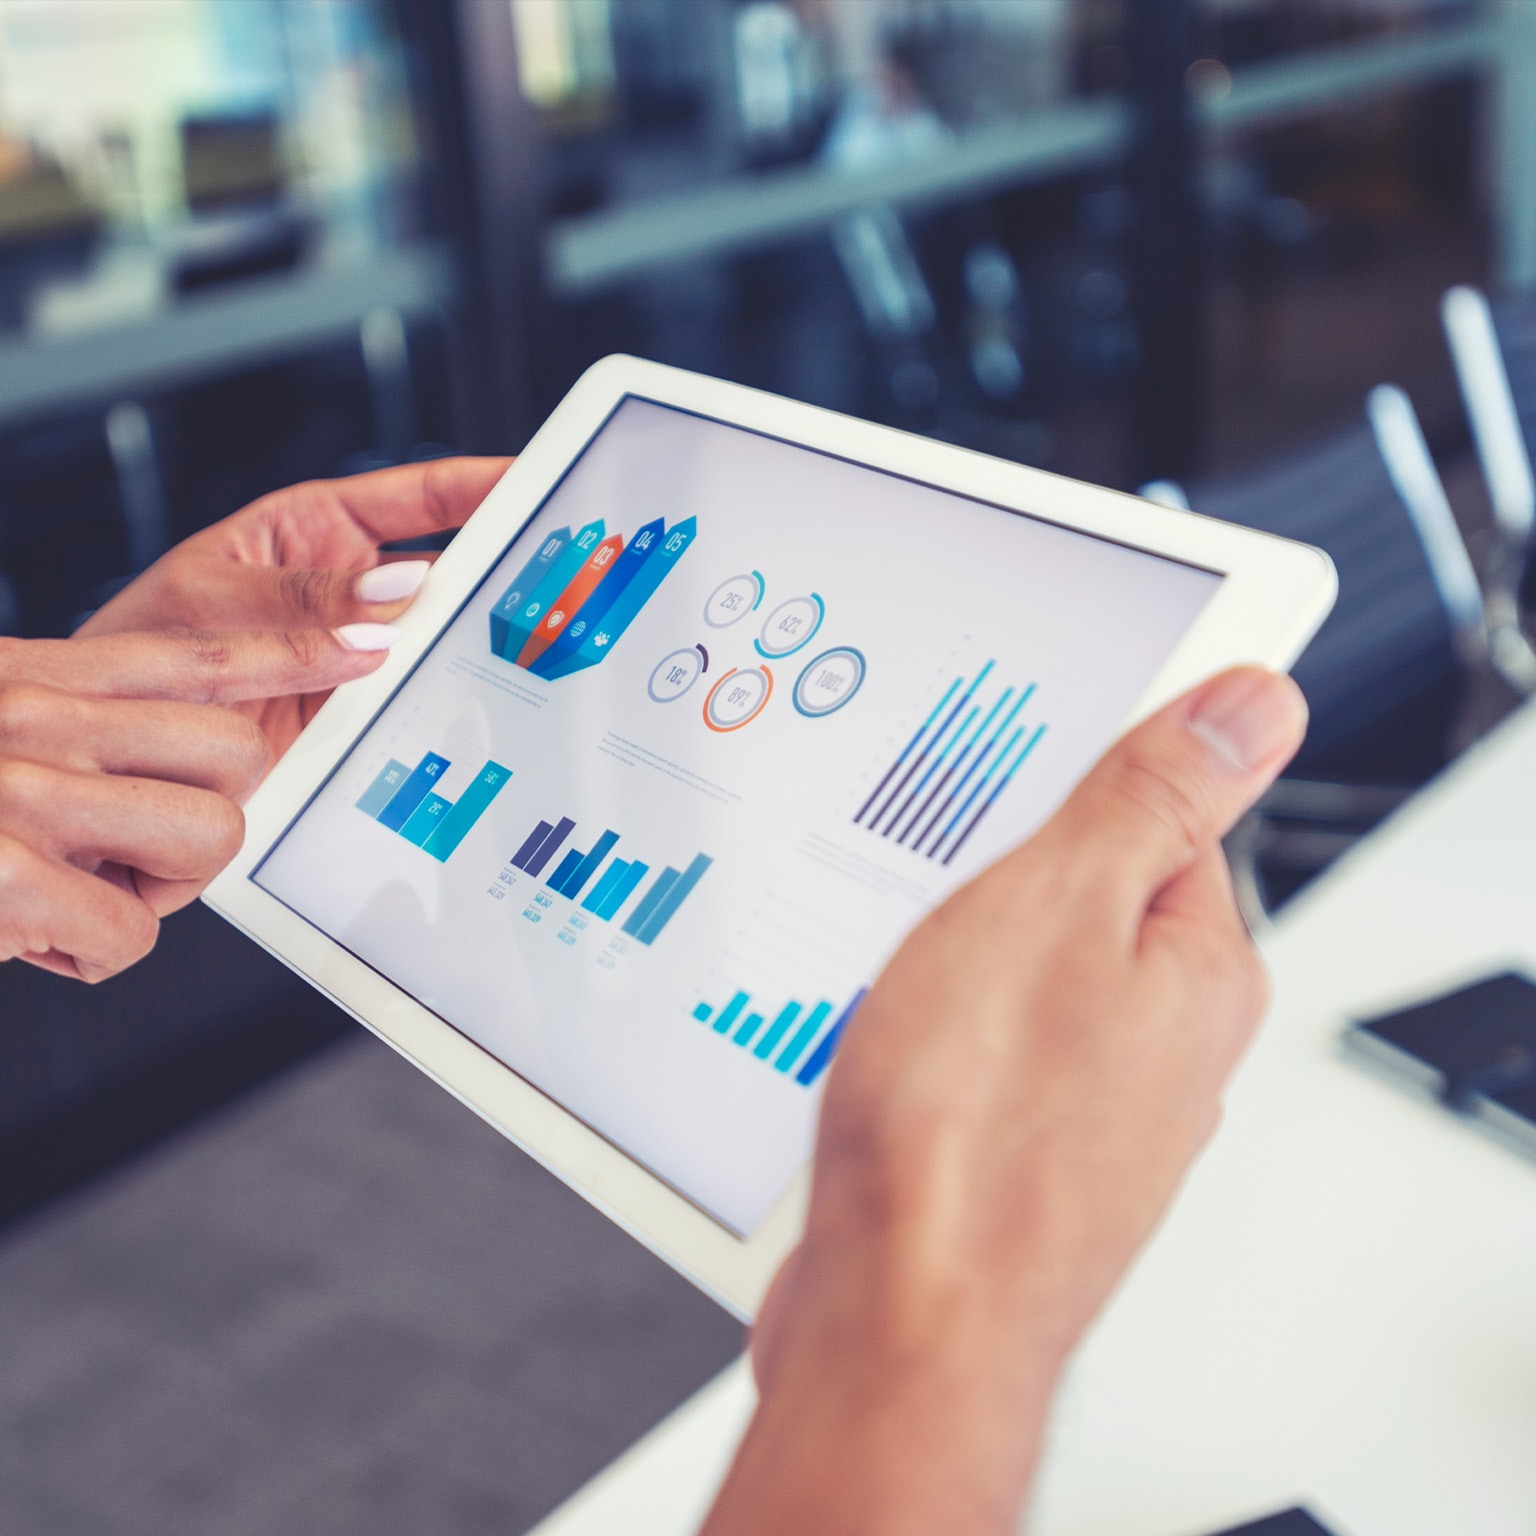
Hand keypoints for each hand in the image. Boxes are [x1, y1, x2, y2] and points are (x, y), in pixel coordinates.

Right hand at [0, 627, 396, 981]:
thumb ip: (78, 716)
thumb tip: (212, 731)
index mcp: (33, 677)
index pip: (198, 654)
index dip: (298, 651)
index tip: (373, 640)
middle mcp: (30, 719)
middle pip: (235, 751)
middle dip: (215, 810)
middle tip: (139, 844)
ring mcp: (21, 796)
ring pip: (212, 836)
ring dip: (162, 887)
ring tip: (86, 884)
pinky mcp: (8, 881)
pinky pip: (135, 933)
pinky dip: (97, 951)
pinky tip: (41, 932)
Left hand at [77, 457, 510, 758]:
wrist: (115, 741)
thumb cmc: (138, 643)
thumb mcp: (211, 600)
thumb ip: (303, 598)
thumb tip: (394, 591)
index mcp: (317, 529)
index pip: (418, 498)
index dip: (482, 485)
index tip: (540, 478)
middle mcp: (349, 591)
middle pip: (448, 571)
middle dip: (503, 568)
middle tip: (557, 571)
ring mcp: (357, 653)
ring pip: (438, 640)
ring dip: (476, 643)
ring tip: (524, 641)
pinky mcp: (356, 714)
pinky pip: (412, 703)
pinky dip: (443, 704)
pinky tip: (471, 702)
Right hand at [706, 667, 1307, 1535]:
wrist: (897, 1321)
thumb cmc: (972, 1137)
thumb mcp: (1056, 906)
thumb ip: (1152, 798)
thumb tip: (1251, 704)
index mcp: (1196, 970)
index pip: (1165, 817)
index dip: (1078, 778)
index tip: (1009, 771)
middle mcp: (1158, 1042)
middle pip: (1081, 894)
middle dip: (995, 872)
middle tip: (928, 878)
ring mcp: (1085, 1101)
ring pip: (1014, 971)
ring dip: (947, 951)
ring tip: (893, 965)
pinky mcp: (1014, 1146)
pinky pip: (973, 1043)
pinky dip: (926, 1024)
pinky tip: (881, 1039)